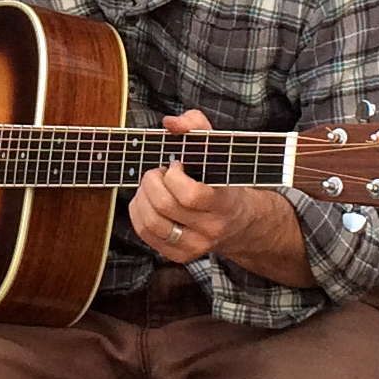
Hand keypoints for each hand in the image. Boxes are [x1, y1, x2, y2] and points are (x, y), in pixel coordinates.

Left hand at [128, 110, 252, 267]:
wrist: (240, 222)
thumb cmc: (223, 180)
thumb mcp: (217, 148)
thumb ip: (197, 125)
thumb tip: (171, 123)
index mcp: (224, 203)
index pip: (191, 196)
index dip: (174, 177)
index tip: (176, 165)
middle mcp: (210, 229)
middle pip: (164, 207)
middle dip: (152, 182)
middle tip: (158, 173)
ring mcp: (194, 246)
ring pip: (151, 223)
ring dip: (142, 197)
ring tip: (152, 186)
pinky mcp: (179, 255)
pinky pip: (145, 234)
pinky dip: (138, 213)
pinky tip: (147, 201)